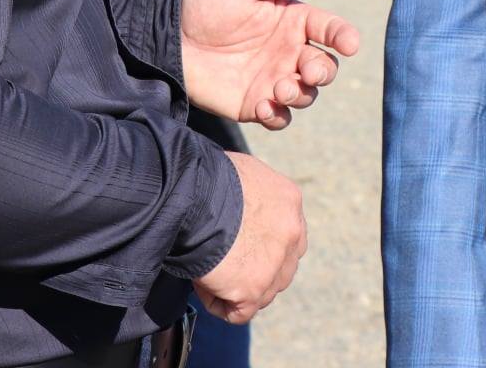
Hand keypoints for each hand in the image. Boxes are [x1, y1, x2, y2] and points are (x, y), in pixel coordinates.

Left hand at [180, 0, 359, 130]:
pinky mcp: (254, 103)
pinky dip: (280, 116)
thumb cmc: (208, 2)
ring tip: (281, 88)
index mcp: (293, 20)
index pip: (330, 30)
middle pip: (325, 67)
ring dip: (302, 94)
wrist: (169, 36)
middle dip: (324, 72)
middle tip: (307, 71)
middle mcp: (288, 51)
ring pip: (307, 94)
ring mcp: (273, 79)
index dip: (344, 37)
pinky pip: (280, 118)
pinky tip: (266, 106)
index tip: (350, 44)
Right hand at [192, 152, 304, 323]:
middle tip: (225, 261)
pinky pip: (239, 312)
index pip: (286, 234)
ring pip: (263, 292)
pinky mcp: (254, 289)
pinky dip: (220, 303)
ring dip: (236, 287)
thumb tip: (238, 209)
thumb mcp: (241, 173)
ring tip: (208, 269)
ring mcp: (276, 264)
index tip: (239, 244)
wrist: (193, 195)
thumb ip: (251, 194)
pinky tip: (203, 284)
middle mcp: (292, 233)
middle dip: (256, 269)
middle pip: (281, 266)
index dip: (262, 243)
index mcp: (289, 200)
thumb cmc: (206, 178)